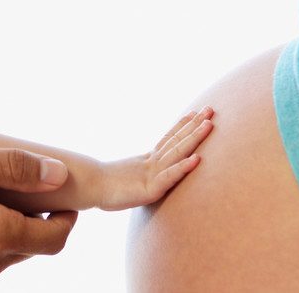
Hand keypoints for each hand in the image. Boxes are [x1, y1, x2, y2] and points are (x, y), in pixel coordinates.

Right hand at [98, 107, 213, 210]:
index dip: (183, 125)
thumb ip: (138, 174)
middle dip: (195, 125)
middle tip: (210, 109)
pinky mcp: (150, 189)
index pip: (168, 139)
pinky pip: (169, 177)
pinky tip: (197, 159)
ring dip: (194, 137)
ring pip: (177, 152)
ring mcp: (152, 174)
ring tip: (209, 124)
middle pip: (177, 140)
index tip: (196, 112)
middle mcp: (152, 162)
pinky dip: (183, 167)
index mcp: (147, 160)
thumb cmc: (104, 186)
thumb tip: (139, 173)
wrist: (88, 188)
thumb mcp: (128, 178)